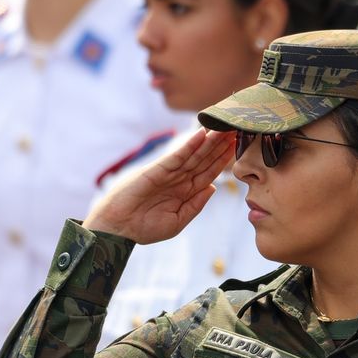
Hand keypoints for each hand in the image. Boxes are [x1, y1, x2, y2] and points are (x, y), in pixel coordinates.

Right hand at [84, 130, 235, 244]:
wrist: (117, 231)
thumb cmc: (144, 228)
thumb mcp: (177, 221)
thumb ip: (196, 205)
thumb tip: (213, 187)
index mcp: (186, 190)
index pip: (210, 171)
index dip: (224, 159)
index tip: (240, 145)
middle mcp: (179, 179)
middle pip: (205, 158)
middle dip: (221, 144)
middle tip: (238, 127)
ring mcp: (168, 173)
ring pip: (194, 154)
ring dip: (210, 141)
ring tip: (224, 127)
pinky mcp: (156, 170)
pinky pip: (176, 157)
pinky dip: (188, 146)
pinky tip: (201, 135)